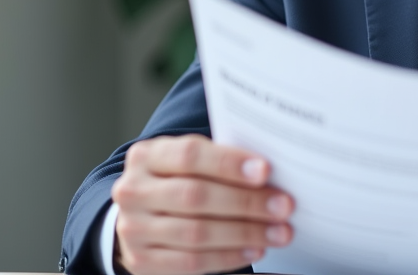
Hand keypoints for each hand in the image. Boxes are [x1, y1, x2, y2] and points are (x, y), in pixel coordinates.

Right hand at [110, 134, 294, 274]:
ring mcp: (133, 228)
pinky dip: (229, 256)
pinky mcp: (142, 261)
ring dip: (245, 233)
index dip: (229, 163)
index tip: (265, 171)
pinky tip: (255, 248)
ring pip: (196, 233)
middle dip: (246, 202)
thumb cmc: (178, 181)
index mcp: (146, 156)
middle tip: (283, 206)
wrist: (139, 216)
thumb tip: (269, 173)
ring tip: (278, 231)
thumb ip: (219, 160)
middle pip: (195, 196)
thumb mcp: (188, 162)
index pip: (189, 155)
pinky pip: (191, 262)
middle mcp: (133, 190)